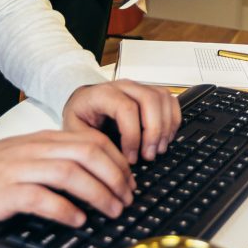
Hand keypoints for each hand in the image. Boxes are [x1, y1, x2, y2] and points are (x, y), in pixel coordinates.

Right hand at [0, 129, 135, 229]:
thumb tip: (91, 174)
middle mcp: (34, 150)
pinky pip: (43, 198)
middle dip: (115, 176)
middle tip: (127, 197)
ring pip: (71, 173)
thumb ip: (53, 159)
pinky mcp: (6, 192)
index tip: (129, 179)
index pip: (91, 140)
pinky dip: (66, 209)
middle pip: (88, 153)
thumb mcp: (23, 155)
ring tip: (111, 210)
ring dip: (98, 193)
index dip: (117, 160)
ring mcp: (20, 169)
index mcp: (42, 140)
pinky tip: (78, 220)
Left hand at [63, 80, 181, 163]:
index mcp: (102, 94)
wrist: (82, 102)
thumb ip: (92, 143)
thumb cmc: (80, 116)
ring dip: (165, 126)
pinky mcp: (149, 93)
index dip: (132, 136)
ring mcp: (138, 88)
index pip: (126, 108)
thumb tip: (115, 161)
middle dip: (154, 131)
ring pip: (162, 98)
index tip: (130, 157)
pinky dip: (173, 119)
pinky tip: (166, 137)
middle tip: (149, 155)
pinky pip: (169, 100)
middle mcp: (123, 86)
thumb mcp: (75, 131)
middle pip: (150, 100)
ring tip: (158, 149)